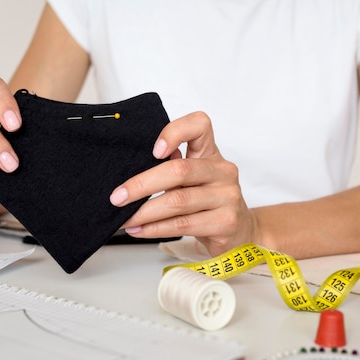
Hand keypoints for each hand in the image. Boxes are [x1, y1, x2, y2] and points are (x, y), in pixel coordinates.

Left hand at [109, 111, 257, 255]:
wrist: (241, 234)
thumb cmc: (210, 205)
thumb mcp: (194, 182)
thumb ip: (172, 169)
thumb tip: (130, 171)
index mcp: (211, 154)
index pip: (200, 125)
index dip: (175, 132)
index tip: (154, 150)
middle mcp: (223, 171)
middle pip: (179, 170)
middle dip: (142, 184)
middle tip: (118, 197)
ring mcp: (227, 197)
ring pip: (178, 201)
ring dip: (144, 212)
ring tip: (124, 219)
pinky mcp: (226, 222)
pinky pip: (183, 224)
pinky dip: (156, 228)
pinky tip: (140, 230)